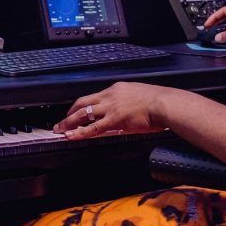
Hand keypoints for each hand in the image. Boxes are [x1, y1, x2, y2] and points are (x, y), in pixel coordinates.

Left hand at [53, 81, 182, 140]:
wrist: (165, 104)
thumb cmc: (158, 102)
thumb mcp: (138, 97)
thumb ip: (127, 104)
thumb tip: (123, 115)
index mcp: (117, 89)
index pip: (94, 96)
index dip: (83, 105)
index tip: (77, 111)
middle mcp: (110, 95)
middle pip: (83, 103)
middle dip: (70, 112)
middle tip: (62, 121)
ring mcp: (111, 107)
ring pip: (83, 114)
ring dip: (69, 122)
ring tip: (60, 130)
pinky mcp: (114, 119)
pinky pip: (92, 127)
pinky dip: (79, 132)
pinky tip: (72, 136)